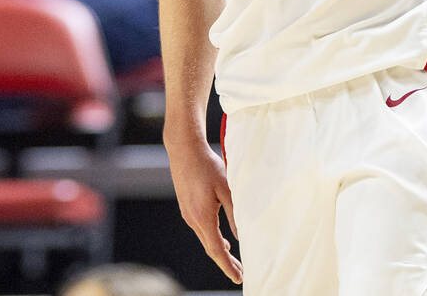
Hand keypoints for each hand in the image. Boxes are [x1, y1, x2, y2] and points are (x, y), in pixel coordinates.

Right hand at [166, 136, 241, 283]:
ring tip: (234, 260)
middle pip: (210, 248)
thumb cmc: (207, 166)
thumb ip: (235, 213)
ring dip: (219, 250)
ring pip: (205, 239)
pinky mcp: (187, 207)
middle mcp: (192, 219)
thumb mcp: (226, 188)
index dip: (228, 266)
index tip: (239, 277)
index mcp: (202, 217)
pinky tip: (223, 240)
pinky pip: (201, 229)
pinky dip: (213, 239)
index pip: (217, 250)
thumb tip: (242, 236)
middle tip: (240, 273)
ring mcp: (187, 213)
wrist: (184, 149)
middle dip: (226, 262)